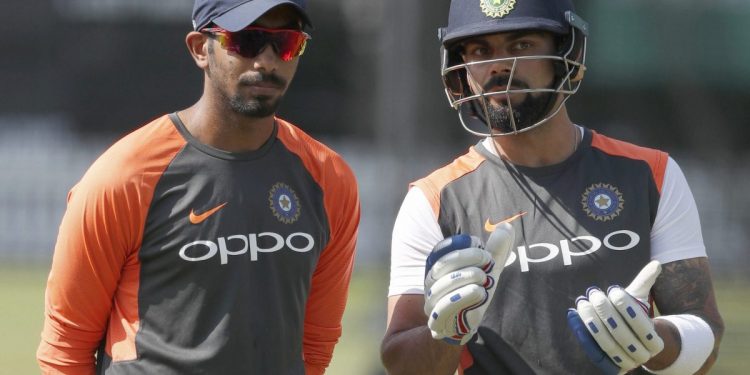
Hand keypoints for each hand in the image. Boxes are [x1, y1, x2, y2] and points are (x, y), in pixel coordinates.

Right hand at [423, 223, 514, 344]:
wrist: (463, 326)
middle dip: (467, 259)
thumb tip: (507, 227)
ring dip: (468, 278)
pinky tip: (480, 293)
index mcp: (438, 267)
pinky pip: (444, 306)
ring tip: (484, 280)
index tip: (481, 246)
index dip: (461, 246)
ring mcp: (431, 302)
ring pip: (444, 285)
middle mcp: (431, 283)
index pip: (442, 250)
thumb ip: (496, 250)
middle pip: (442, 265)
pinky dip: (464, 297)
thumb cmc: (473, 294)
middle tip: (488, 261)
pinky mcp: (436, 320)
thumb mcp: (488, 271)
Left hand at [567, 261, 664, 373]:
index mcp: (654, 341)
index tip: (613, 289)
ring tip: (582, 302)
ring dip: (592, 322)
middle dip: (606, 312)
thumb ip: (645, 283)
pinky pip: (594, 352)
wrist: (627, 342)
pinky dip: (584, 335)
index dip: (626, 306)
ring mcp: (625, 364)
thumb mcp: (639, 300)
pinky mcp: (608, 367)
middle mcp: (642, 357)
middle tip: (593, 293)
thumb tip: (656, 264)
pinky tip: (575, 318)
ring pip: (607, 344)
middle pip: (621, 333)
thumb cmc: (632, 315)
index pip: (641, 323)